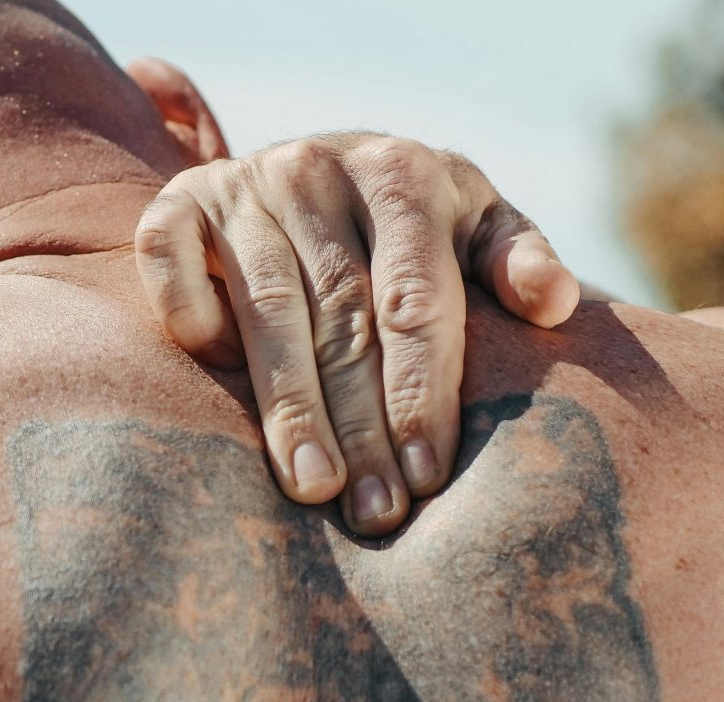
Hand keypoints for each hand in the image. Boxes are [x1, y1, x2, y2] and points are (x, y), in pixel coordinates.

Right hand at [134, 132, 579, 535]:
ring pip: (266, 307)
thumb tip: (554, 305)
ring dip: (288, 405)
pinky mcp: (179, 200)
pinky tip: (221, 381)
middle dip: (360, 424)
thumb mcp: (478, 227)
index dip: (420, 393)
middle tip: (374, 512)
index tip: (428, 477)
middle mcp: (319, 168)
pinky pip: (169, 260)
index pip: (415, 300)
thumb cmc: (414, 227)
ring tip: (311, 487)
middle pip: (343, 316)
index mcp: (403, 174)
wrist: (320, 169)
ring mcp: (245, 182)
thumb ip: (518, 260)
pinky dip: (191, 318)